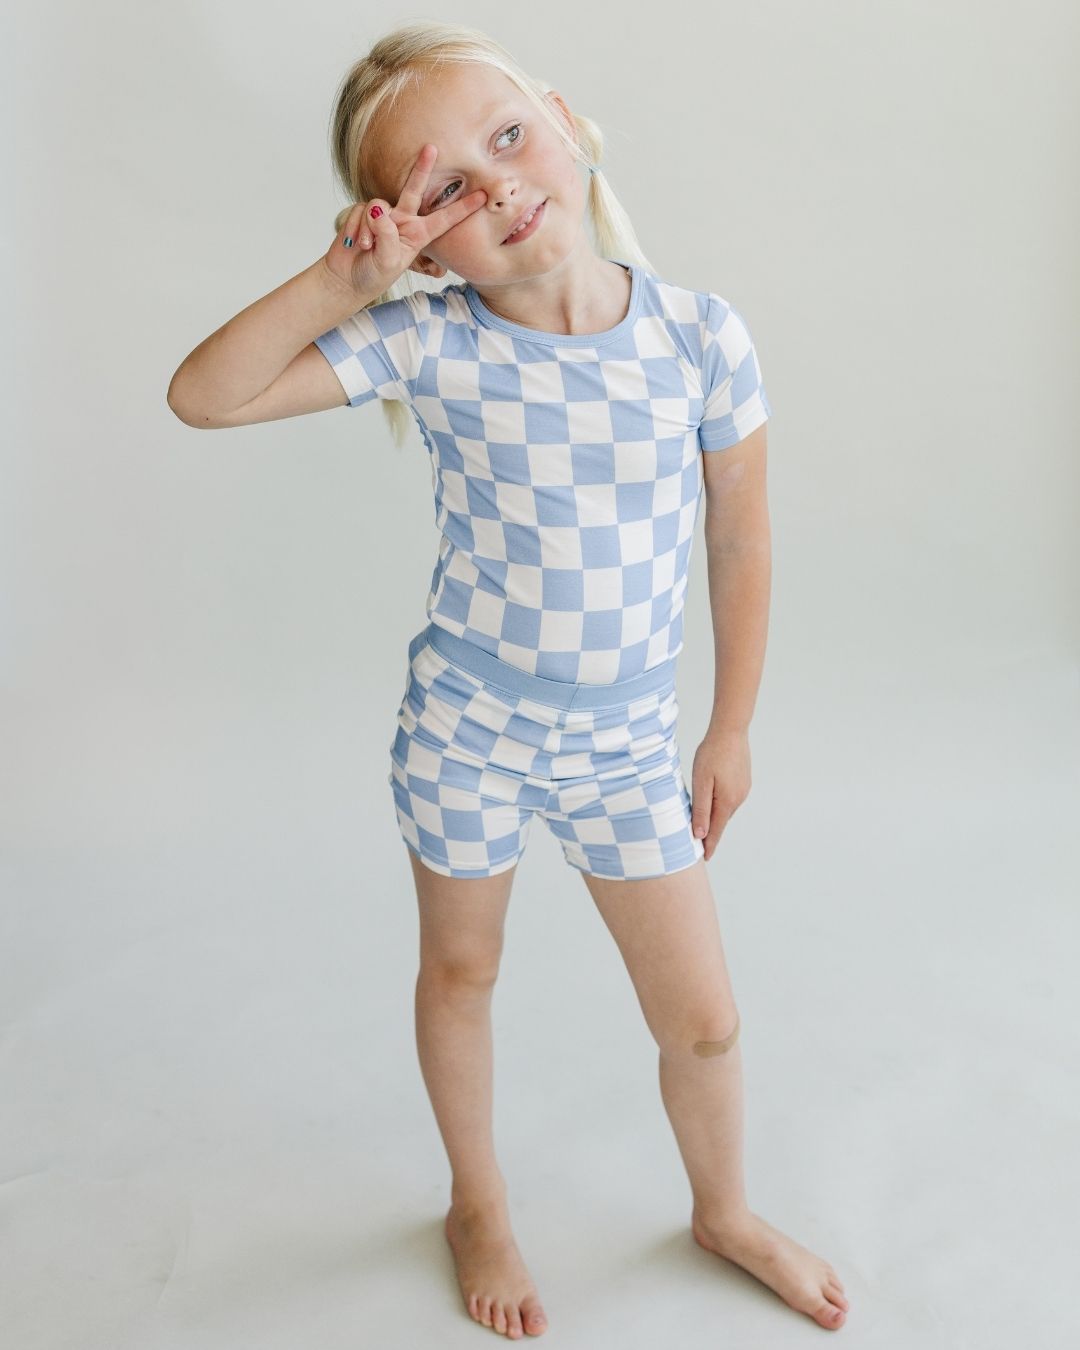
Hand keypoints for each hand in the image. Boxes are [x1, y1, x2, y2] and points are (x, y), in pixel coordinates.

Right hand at [321, 143, 487, 296]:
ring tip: (366, 249)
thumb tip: (378, 208)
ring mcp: (383, 216)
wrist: (346, 279)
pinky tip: (354, 243)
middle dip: (422, 168)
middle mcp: (403, 221)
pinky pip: (361, 211)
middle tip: (431, 148)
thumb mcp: (387, 261)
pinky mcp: (364, 213)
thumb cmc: (372, 276)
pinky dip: (356, 228)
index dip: (463, 208)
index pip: (443, 220)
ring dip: (370, 230)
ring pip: (378, 206)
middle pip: (414, 189)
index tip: (483, 197)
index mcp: (417, 235)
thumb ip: (386, 235)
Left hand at [690, 727, 750, 860]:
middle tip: (698, 846)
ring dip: (714, 817)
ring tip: (702, 824)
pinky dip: (720, 805)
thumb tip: (700, 834)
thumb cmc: (712, 754)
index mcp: (727, 801)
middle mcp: (738, 799)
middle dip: (710, 833)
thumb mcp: (701, 782)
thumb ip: (701, 809)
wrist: (731, 731)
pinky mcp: (743, 781)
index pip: (716, 830)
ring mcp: (743, 790)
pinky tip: (713, 801)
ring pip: (725, 809)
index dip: (709, 845)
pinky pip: (729, 799)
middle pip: (720, 821)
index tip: (704, 859)